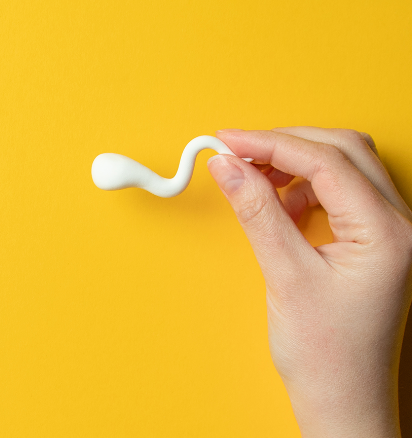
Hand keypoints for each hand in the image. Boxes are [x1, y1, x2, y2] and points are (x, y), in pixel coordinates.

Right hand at [207, 127, 411, 436]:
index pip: (326, 161)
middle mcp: (398, 223)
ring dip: (295, 165)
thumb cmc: (326, 352)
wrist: (342, 396)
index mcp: (386, 232)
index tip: (227, 141)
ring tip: (254, 183)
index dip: (270, 143)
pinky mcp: (371, 239)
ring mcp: (388, 230)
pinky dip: (304, 188)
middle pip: (342, 150)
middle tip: (236, 153)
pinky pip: (340, 192)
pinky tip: (279, 208)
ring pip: (343, 166)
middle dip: (285, 144)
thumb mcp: (285, 276)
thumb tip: (228, 167)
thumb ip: (256, 213)